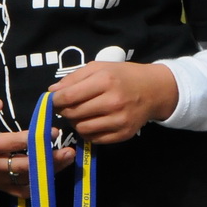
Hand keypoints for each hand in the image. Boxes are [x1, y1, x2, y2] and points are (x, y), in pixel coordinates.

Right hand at [0, 97, 72, 200]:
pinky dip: (37, 186)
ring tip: (67, 159)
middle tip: (68, 150)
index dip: (30, 139)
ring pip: (24, 179)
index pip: (8, 144)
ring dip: (47, 171)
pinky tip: (54, 174)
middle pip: (21, 165)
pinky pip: (19, 191)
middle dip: (45, 158)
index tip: (52, 132)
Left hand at [50, 61, 177, 144]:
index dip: (55, 100)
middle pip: (73, 113)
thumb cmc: (124, 75)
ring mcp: (119, 120)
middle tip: (67, 106)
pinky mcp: (123, 134)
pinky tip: (93, 121)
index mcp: (106, 81)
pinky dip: (88, 132)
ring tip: (81, 114)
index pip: (68, 96)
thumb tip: (52, 91)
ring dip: (76, 122)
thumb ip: (74, 77)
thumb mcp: (100, 67)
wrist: (154, 90)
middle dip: (65, 111)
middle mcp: (113, 101)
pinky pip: (94, 138)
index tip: (53, 100)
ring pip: (82, 128)